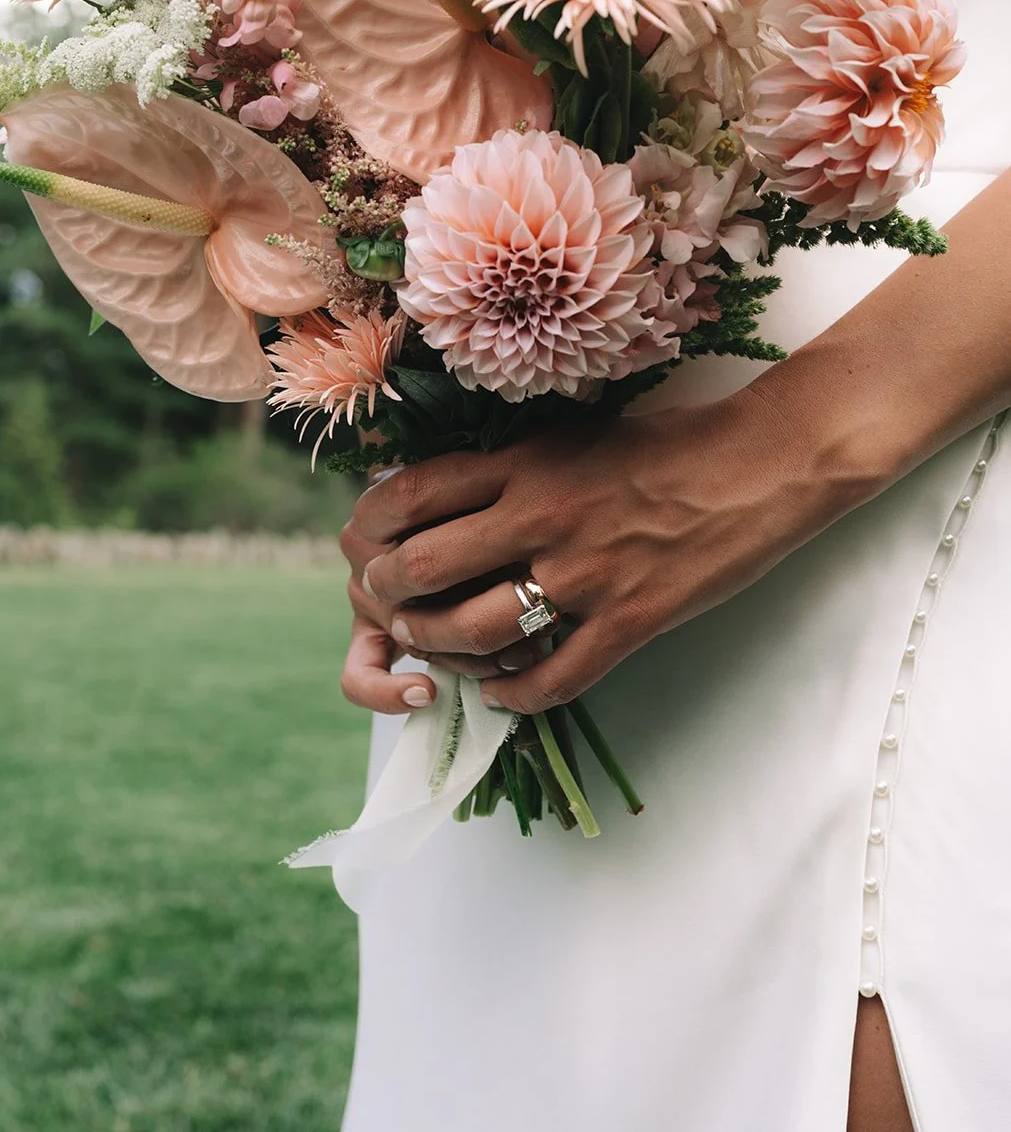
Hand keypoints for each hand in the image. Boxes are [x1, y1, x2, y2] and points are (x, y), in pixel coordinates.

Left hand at [352, 382, 877, 714]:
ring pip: (473, 630)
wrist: (764, 463)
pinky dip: (512, 695)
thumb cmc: (672, 442)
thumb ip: (513, 466)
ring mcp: (585, 575)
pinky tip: (499, 693)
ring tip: (432, 651)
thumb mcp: (576, 435)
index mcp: (526, 462)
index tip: (368, 543)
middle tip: (389, 605)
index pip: (411, 494)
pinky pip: (550, 678)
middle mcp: (542, 516)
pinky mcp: (629, 622)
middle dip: (388, 594)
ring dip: (437, 648)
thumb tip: (446, 497)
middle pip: (424, 566)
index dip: (371, 526)